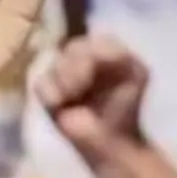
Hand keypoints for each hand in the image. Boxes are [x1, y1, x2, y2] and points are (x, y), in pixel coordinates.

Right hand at [35, 34, 148, 159]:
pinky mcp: (46, 95)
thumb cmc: (124, 107)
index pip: (91, 39)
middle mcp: (80, 59)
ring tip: (74, 99)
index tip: (106, 72)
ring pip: (55, 64)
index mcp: (102, 50)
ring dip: (66, 83)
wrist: (110, 138)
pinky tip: (61, 106)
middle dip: (78, 69)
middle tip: (84, 89)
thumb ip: (118, 54)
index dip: (94, 55)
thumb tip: (88, 56)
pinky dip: (52, 94)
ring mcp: (61, 76)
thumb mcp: (135, 73)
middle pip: (71, 48)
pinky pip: (41, 83)